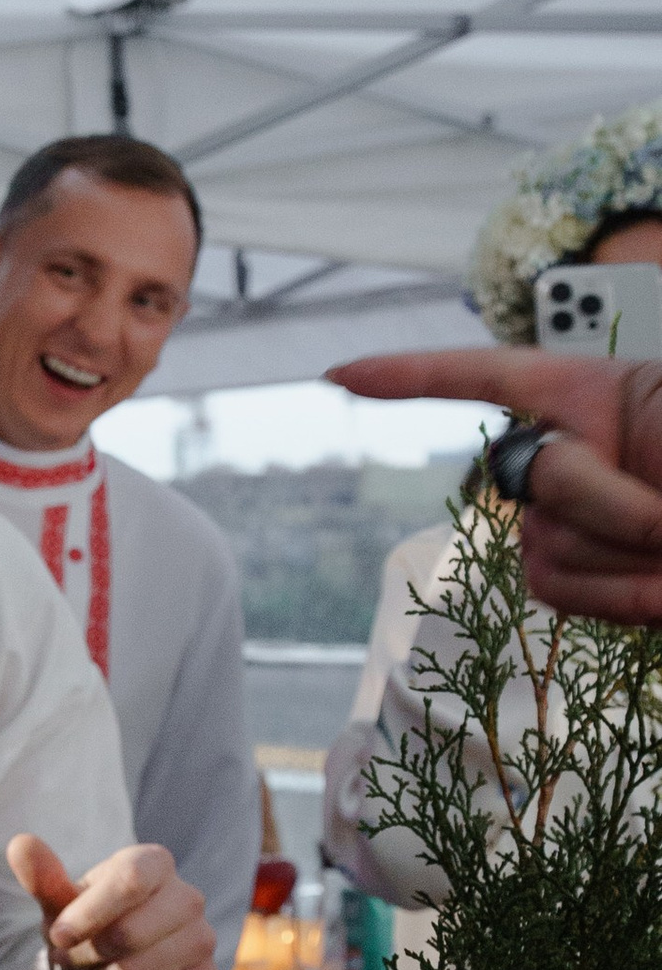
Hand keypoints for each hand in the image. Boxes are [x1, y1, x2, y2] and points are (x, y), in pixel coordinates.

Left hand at [12, 832, 216, 969]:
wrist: (118, 960)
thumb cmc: (89, 921)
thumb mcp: (62, 901)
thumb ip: (43, 876)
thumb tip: (19, 844)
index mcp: (154, 863)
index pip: (130, 881)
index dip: (89, 914)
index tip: (59, 936)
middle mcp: (187, 897)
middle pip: (129, 934)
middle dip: (89, 954)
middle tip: (79, 954)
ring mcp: (202, 939)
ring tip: (101, 969)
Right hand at [335, 347, 661, 621]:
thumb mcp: (659, 417)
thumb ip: (581, 458)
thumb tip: (544, 503)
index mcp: (596, 398)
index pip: (482, 376)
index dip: (406, 374)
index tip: (339, 376)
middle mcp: (577, 461)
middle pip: (527, 478)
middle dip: (602, 498)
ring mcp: (581, 524)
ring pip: (541, 547)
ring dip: (619, 549)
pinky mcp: (592, 583)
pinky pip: (559, 593)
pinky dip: (620, 595)